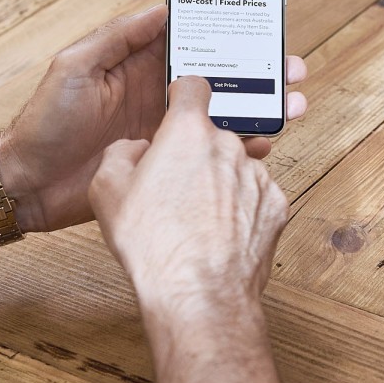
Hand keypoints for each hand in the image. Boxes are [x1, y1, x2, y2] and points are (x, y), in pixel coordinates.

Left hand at [0, 6, 306, 232]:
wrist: (30, 185)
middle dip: (258, 69)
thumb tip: (162, 7)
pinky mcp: (169, 165)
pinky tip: (266, 144)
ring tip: (292, 103)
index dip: (225, 29)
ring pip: (225, 113)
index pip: (192, 38)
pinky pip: (212, 153)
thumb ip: (118, 36)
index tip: (259, 20)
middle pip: (221, 75)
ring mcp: (168, 131)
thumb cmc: (44, 121)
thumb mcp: (74, 66)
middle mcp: (160, 93)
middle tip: (292, 66)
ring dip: (260, 106)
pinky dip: (243, 147)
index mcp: (140, 63)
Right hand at [90, 76, 288, 324]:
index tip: (179, 105)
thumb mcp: (106, 191)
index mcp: (187, 133)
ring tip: (196, 220)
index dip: (183, 95)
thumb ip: (120, 153)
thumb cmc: (152, 244)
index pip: (193, 87)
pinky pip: (255, 197)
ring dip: (219, 184)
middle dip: (195, 155)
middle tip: (175, 188)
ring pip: (235, 168)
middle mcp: (229, 146)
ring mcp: (258, 176)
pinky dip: (241, 210)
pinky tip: (219, 234)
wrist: (198, 294)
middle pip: (212, 137)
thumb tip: (137, 148)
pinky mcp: (277, 206)